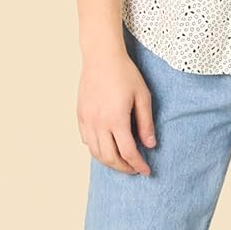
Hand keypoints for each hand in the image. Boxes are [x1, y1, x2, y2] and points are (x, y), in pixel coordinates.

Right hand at [77, 50, 156, 174]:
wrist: (101, 57)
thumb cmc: (125, 74)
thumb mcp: (143, 97)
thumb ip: (146, 123)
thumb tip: (150, 145)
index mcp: (116, 120)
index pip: (128, 153)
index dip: (138, 165)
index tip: (146, 171)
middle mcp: (99, 123)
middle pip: (110, 157)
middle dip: (124, 168)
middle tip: (135, 170)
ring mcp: (87, 120)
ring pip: (95, 152)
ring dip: (109, 162)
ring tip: (121, 162)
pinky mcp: (80, 115)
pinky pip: (86, 140)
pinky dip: (96, 149)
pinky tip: (106, 148)